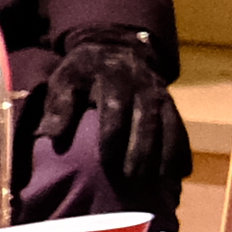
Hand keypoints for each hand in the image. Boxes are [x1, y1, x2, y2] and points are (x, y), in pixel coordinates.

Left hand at [27, 24, 185, 211]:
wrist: (116, 49)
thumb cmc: (84, 72)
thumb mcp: (65, 79)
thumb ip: (59, 105)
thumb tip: (49, 136)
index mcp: (113, 80)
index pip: (115, 109)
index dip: (112, 135)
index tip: (106, 161)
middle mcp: (142, 87)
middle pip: (146, 120)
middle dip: (141, 149)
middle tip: (132, 178)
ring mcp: (160, 96)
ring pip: (168, 126)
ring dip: (165, 154)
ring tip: (158, 182)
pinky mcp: (171, 105)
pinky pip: (181, 128)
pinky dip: (182, 150)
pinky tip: (181, 173)